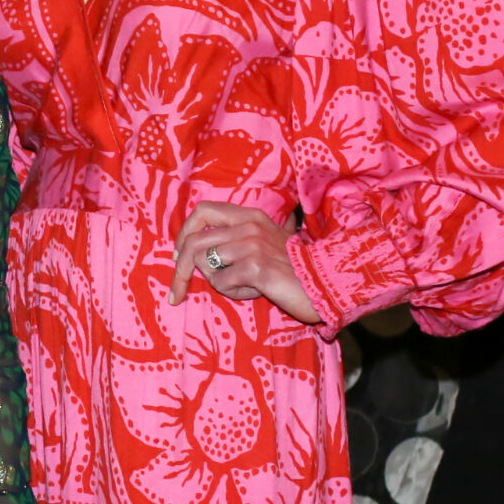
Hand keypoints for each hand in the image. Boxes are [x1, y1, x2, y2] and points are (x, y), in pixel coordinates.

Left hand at [168, 201, 319, 325]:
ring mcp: (252, 244)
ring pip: (206, 264)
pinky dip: (231, 291)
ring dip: (218, 283)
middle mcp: (249, 225)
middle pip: (193, 242)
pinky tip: (254, 291)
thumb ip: (235, 239)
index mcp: (249, 215)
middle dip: (179, 272)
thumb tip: (195, 250)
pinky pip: (221, 282)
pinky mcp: (256, 267)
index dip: (183, 233)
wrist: (326, 283)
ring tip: (243, 287)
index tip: (178, 257)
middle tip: (177, 294)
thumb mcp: (264, 243)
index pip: (202, 210)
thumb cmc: (293, 268)